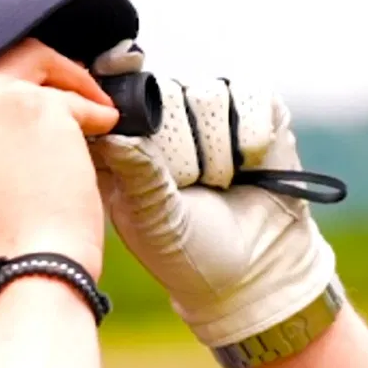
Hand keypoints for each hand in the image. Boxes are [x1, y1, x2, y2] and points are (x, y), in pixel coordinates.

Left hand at [92, 53, 336, 350]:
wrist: (255, 274)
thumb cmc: (189, 254)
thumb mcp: (153, 220)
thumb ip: (135, 172)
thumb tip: (111, 132)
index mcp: (124, 147)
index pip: (120, 104)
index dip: (129, 109)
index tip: (142, 132)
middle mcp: (164, 122)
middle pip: (168, 93)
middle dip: (182, 143)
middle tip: (189, 184)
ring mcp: (209, 114)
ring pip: (211, 96)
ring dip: (219, 149)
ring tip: (219, 183)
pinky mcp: (256, 112)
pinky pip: (254, 101)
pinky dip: (252, 140)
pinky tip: (246, 170)